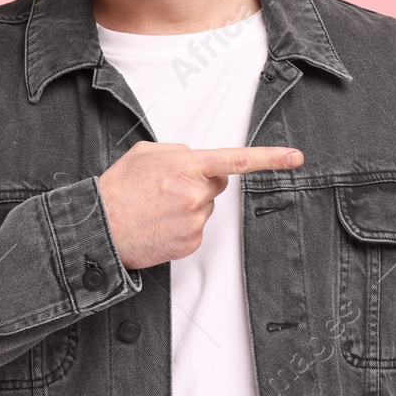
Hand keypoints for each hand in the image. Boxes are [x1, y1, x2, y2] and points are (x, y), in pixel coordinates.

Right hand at [97, 141, 303, 269]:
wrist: (100, 227)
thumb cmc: (120, 188)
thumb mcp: (147, 153)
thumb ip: (180, 152)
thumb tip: (197, 161)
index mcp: (187, 166)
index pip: (238, 160)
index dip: (271, 158)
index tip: (295, 157)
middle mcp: (196, 194)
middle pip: (217, 184)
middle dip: (200, 183)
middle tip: (167, 189)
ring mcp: (195, 221)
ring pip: (205, 207)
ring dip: (188, 205)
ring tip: (157, 208)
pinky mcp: (191, 243)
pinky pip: (196, 229)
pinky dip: (182, 226)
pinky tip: (160, 224)